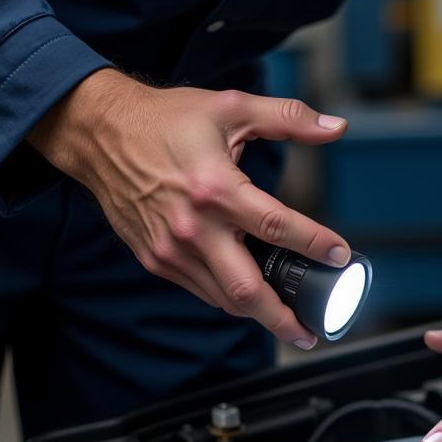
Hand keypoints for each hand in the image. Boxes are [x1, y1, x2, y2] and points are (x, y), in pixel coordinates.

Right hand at [28, 68, 350, 348]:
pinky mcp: (155, 259)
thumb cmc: (166, 120)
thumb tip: (336, 128)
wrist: (101, 134)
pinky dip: (226, 296)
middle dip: (281, 318)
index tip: (339, 256)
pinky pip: (200, 289)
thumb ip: (288, 118)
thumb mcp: (231, 108)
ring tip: (284, 320)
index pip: (277, 227)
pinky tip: (246, 294)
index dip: (315, 244)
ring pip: (222, 299)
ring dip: (256, 313)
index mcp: (216, 188)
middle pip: (246, 290)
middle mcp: (193, 227)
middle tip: (309, 332)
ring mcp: (171, 249)